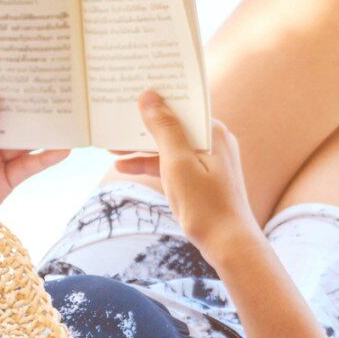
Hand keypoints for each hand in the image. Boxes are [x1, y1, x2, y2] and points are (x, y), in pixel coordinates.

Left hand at [0, 96, 68, 208]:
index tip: (5, 75)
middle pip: (0, 123)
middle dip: (18, 109)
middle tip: (40, 90)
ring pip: (18, 143)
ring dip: (38, 132)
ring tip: (60, 117)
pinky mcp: (5, 183)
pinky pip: (27, 167)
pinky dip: (44, 159)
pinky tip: (62, 149)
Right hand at [112, 91, 260, 262]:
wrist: (229, 245)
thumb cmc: (205, 205)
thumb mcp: (178, 162)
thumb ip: (164, 128)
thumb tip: (150, 96)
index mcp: (213, 131)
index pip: (181, 104)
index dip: (155, 98)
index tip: (129, 92)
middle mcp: (214, 141)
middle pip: (173, 124)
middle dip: (142, 124)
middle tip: (112, 118)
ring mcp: (208, 161)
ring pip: (169, 146)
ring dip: (141, 147)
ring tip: (109, 145)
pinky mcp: (202, 179)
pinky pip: (172, 164)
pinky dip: (151, 165)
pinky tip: (123, 166)